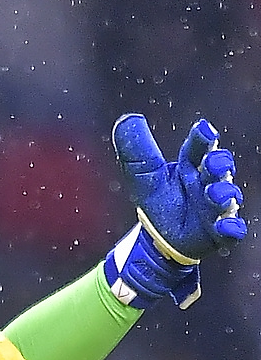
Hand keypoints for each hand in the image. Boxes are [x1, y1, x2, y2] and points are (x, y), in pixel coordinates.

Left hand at [106, 115, 244, 307]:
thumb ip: (137, 150)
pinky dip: (231, 227)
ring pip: (227, 196)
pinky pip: (231, 229)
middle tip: (211, 163)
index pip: (200, 146)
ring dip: (224, 194)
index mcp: (191, 165)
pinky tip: (226, 226)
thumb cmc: (160, 202)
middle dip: (218, 163)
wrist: (161, 240)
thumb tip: (128, 118)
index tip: (204, 130)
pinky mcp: (220, 231)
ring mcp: (217, 207)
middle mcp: (208, 182)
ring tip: (214, 194)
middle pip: (218, 167)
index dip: (203, 137)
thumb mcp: (144, 176)